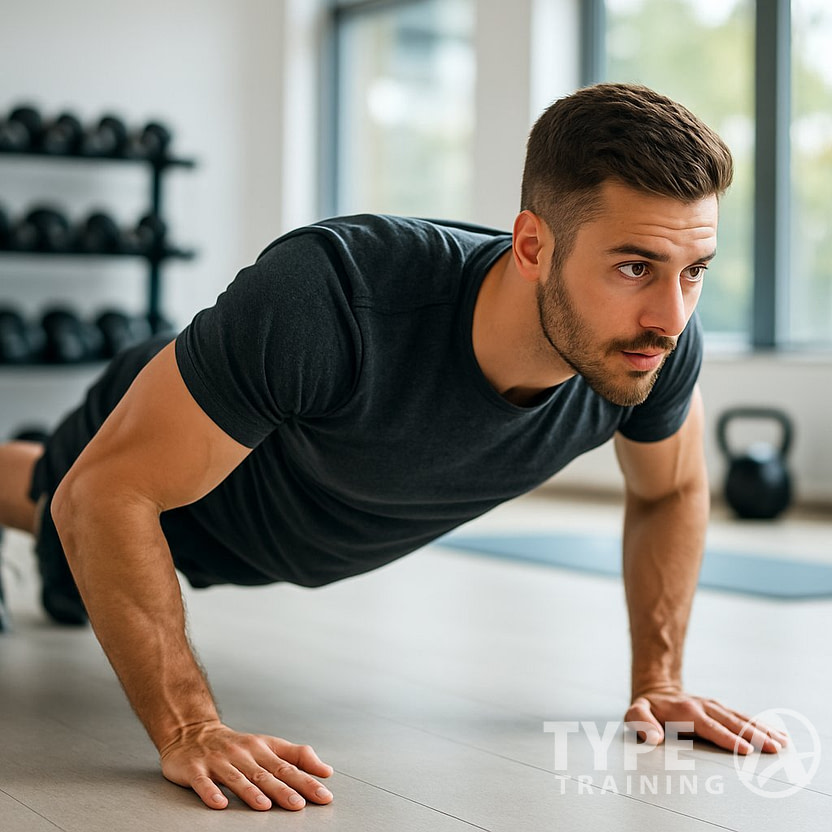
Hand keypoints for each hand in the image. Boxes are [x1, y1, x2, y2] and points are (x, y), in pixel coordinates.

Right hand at [159, 721, 333, 809]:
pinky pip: (203, 783)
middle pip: (265, 774)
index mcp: (262, 749)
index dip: (306, 780)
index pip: (288, 766)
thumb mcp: (268, 745)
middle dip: (283, 790)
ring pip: (237, 778)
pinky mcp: (195, 769)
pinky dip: (211, 793)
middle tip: (299, 805)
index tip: (323, 795)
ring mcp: (219, 761)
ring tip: (265, 806)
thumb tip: (326, 771)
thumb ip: (297, 757)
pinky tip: (220, 804)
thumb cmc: (236, 745)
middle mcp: (243, 754)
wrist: (191, 732)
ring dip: (251, 792)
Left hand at [625, 688, 789, 754]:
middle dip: (754, 736)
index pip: (710, 727)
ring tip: (782, 742)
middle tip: (774, 748)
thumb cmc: (648, 707)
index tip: (745, 750)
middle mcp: (704, 706)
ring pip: (741, 719)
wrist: (657, 688)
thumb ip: (641, 722)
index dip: (727, 738)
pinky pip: (743, 717)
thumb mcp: (635, 712)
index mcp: (686, 711)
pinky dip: (761, 725)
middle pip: (732, 722)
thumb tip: (654, 737)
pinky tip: (777, 734)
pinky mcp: (721, 709)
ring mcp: (714, 706)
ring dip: (762, 730)